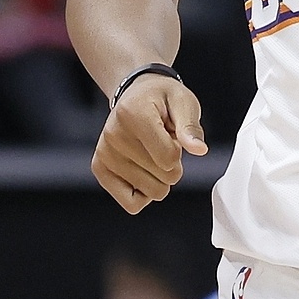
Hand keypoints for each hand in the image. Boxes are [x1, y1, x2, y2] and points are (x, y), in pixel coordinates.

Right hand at [92, 74, 207, 213]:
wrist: (135, 95)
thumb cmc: (161, 99)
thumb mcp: (183, 102)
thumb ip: (190, 127)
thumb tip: (199, 149)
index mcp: (133, 114)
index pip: (169, 158)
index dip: (179, 151)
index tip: (172, 134)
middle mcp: (113, 135)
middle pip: (164, 177)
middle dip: (172, 164)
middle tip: (162, 141)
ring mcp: (104, 154)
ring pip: (151, 192)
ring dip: (159, 177)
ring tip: (151, 151)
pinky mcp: (99, 169)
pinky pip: (132, 204)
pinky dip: (144, 193)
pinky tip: (143, 171)